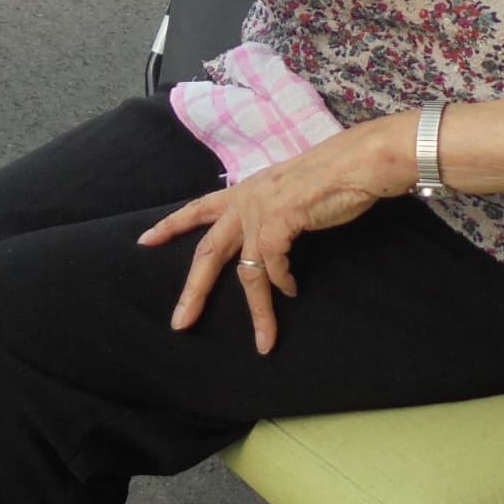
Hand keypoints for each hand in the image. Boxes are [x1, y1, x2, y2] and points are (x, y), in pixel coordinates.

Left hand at [137, 119, 410, 353]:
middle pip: (207, 253)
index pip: (198, 208)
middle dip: (193, 292)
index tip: (145, 241)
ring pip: (246, 273)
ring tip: (264, 340)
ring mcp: (260, 210)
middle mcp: (246, 200)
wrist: (359, 162)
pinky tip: (293, 290)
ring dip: (258, 312)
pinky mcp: (279, 221)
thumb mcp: (290, 190)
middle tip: (180, 323)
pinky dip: (283, 284)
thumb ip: (273, 210)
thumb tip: (270, 239)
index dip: (171, 225)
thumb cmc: (334, 175)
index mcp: (245, 190)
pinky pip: (274, 267)